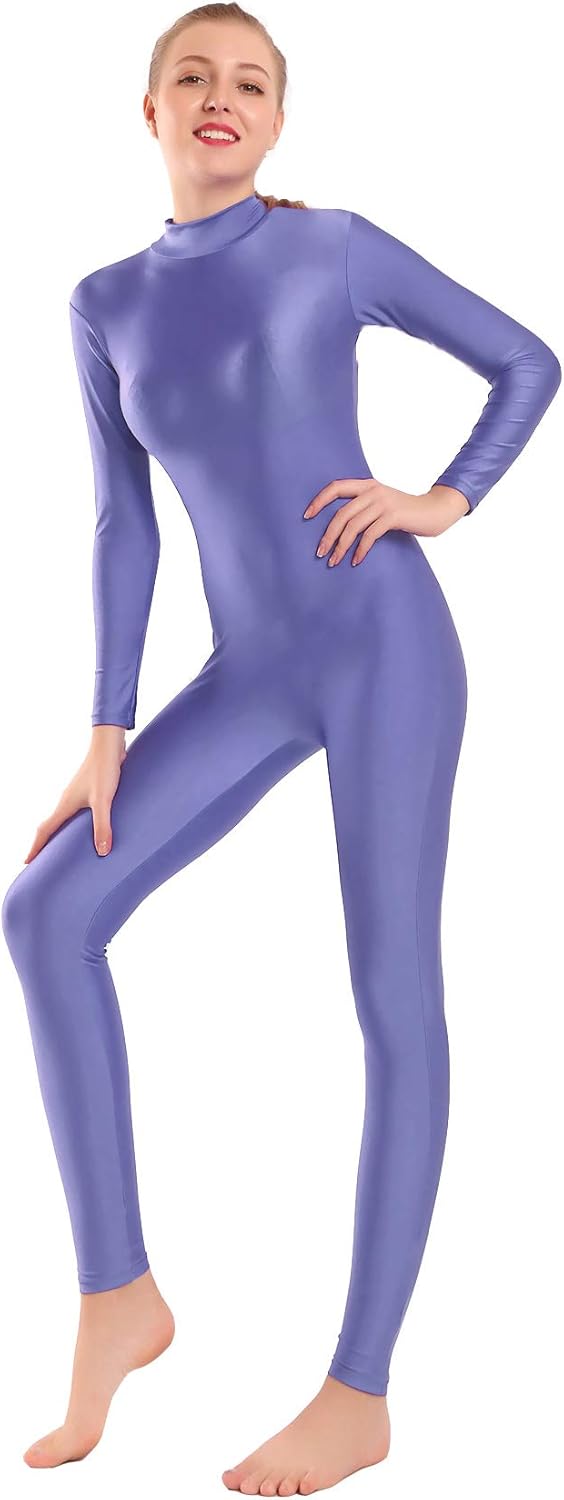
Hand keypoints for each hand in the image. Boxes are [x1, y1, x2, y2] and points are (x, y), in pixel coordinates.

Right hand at [24, 725, 127, 863]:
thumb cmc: (103, 769)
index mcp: (65, 805)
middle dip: (44, 844)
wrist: (108, 745)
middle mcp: (67, 800)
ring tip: (63, 848)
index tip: (27, 861)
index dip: (36, 847)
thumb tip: (102, 851)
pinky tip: (86, 827)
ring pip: (63, 819)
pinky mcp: (89, 790)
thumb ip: (102, 825)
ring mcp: (77, 795)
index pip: (45, 830)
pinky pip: (76, 812)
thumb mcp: (103, 800)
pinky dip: (74, 824)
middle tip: (42, 861)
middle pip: (50, 826)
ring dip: (59, 833)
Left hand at [303, 478, 470, 564]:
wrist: (434, 510)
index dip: (319, 501)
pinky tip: (355, 561)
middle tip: (319, 553)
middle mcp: (373, 490)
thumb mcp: (381, 503)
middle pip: (341, 513)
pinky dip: (360, 550)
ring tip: (333, 561)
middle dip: (327, 535)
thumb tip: (338, 526)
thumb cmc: (405, 511)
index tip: (306, 516)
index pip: (336, 487)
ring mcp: (383, 502)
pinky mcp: (393, 516)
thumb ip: (363, 507)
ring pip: (353, 526)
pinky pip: (369, 535)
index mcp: (367, 485)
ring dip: (340, 546)